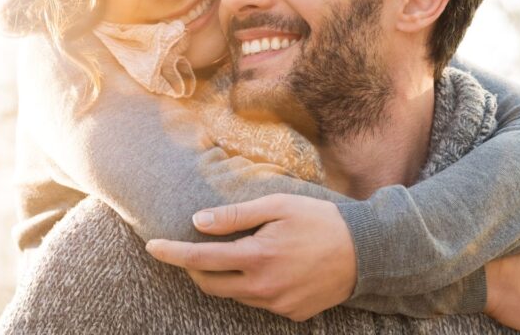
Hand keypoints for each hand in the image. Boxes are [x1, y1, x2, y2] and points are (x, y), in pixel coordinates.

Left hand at [145, 194, 355, 321]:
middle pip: (210, 284)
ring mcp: (277, 305)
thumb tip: (198, 221)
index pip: (200, 259)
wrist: (367, 251)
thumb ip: (235, 216)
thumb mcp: (278, 205)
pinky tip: (272, 267)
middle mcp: (262, 288)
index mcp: (256, 257)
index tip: (152, 247)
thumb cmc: (320, 220)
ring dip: (225, 276)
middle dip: (193, 267)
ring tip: (239, 253)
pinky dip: (253, 285)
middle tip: (190, 248)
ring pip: (234, 294)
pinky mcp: (291, 314)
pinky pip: (259, 302)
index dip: (172, 253)